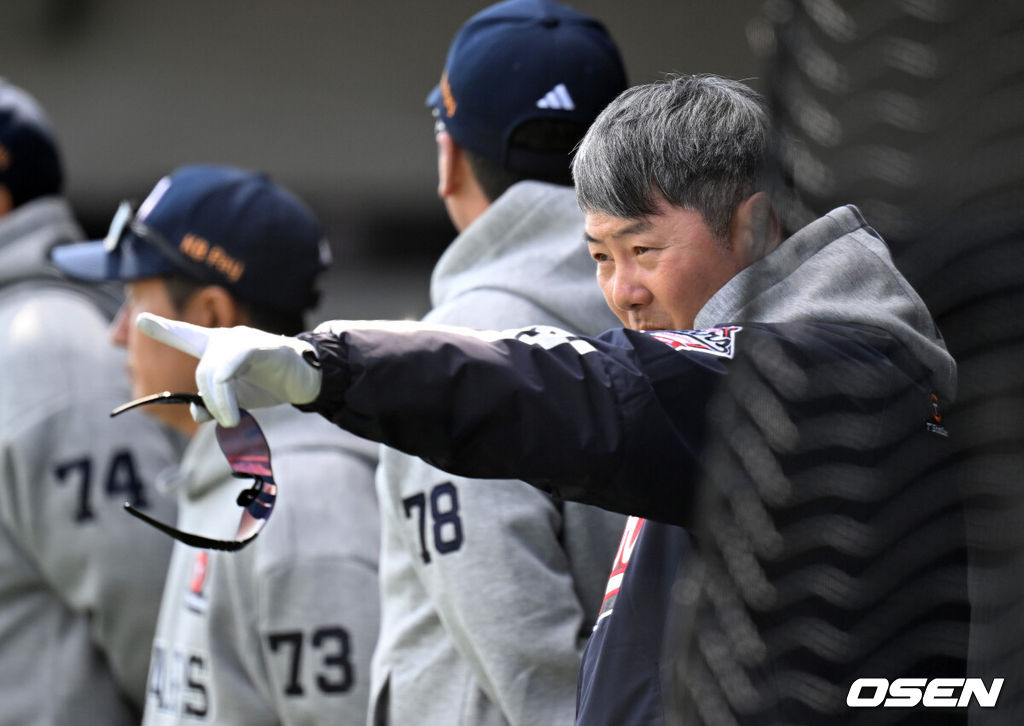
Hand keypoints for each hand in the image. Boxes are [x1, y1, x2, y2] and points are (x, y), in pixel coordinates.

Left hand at [136, 313, 322, 426]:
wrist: (306, 379)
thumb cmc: (270, 384)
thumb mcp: (238, 399)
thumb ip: (214, 404)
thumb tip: (197, 412)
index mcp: (217, 349)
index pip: (186, 336)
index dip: (163, 329)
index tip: (141, 320)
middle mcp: (226, 339)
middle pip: (202, 369)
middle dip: (210, 400)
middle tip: (228, 420)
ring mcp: (242, 340)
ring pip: (212, 371)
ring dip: (219, 402)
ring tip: (232, 420)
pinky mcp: (258, 347)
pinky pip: (229, 368)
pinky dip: (226, 394)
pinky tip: (234, 414)